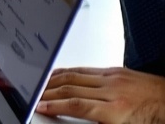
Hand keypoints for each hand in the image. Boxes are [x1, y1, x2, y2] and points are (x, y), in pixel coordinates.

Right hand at [38, 66, 164, 123]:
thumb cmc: (158, 119)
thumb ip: (103, 123)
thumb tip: (80, 118)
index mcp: (117, 111)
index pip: (76, 106)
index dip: (55, 106)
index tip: (40, 106)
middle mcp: (113, 91)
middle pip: (71, 88)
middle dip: (49, 92)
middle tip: (34, 95)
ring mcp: (114, 78)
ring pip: (76, 75)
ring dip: (55, 79)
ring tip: (41, 83)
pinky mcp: (117, 70)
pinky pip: (86, 69)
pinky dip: (69, 71)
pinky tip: (61, 74)